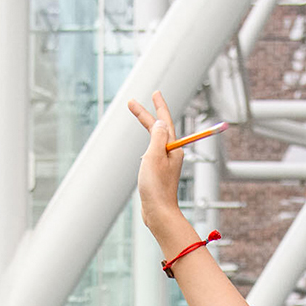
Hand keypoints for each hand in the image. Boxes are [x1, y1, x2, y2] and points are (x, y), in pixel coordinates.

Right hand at [127, 90, 188, 233]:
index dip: (158, 106)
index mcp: (172, 148)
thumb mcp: (154, 157)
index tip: (154, 93)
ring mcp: (165, 164)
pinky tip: (143, 150)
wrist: (158, 213)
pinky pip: (153, 153)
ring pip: (155, 140)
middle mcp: (171, 154)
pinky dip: (147, 145)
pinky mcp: (159, 174)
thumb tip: (160, 123)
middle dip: (146, 115)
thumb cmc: (156, 187)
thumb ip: (157, 138)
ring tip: (139, 115)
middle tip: (132, 103)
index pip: (165, 121)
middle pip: (158, 129)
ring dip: (148, 127)